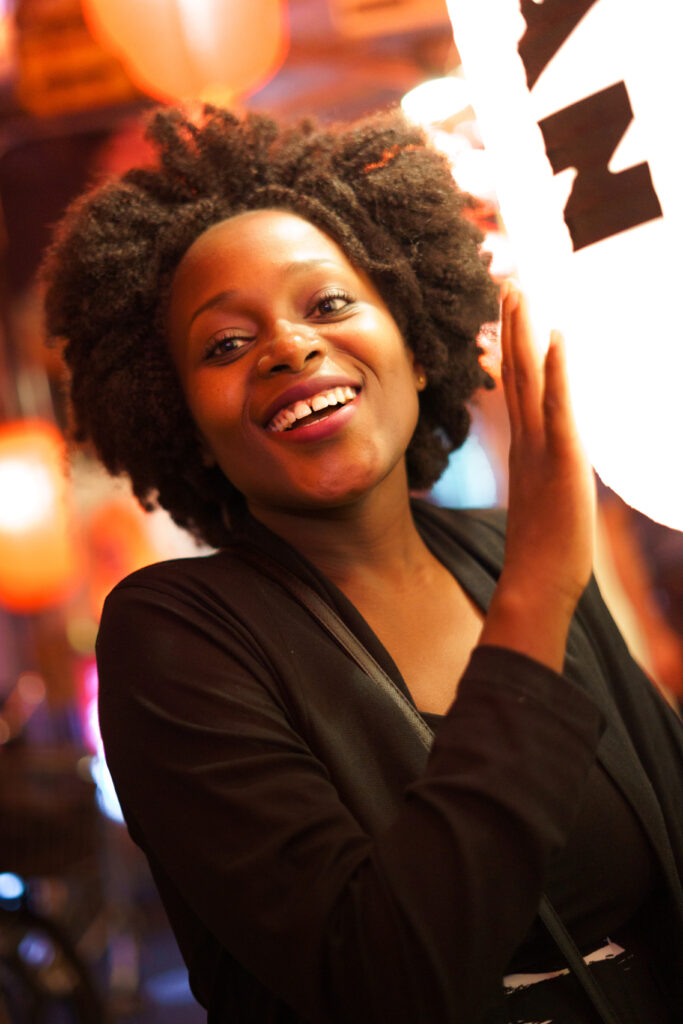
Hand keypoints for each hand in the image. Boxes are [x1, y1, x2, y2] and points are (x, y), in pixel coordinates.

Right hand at [480, 281, 595, 670]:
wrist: (537, 586)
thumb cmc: (542, 554)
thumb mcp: (542, 504)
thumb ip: (542, 477)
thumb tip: (544, 470)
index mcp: (524, 448)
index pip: (515, 388)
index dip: (511, 348)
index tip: (508, 314)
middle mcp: (527, 441)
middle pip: (514, 373)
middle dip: (511, 327)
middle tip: (507, 284)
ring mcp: (541, 449)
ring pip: (528, 381)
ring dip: (524, 334)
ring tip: (519, 293)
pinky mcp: (563, 462)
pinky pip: (558, 410)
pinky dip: (555, 373)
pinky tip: (555, 339)